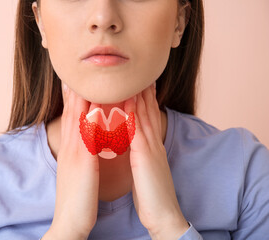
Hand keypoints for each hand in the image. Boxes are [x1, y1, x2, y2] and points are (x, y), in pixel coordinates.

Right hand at [42, 83, 98, 239]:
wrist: (69, 222)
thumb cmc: (77, 200)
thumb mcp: (78, 174)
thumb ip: (81, 158)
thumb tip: (86, 148)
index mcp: (71, 151)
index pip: (72, 117)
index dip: (74, 96)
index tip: (75, 79)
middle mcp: (71, 147)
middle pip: (73, 110)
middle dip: (75, 88)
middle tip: (76, 68)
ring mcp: (75, 153)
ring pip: (78, 116)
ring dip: (82, 93)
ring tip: (86, 74)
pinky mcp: (83, 161)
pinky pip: (88, 132)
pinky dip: (91, 114)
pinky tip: (97, 100)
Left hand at [124, 83, 189, 238]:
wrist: (163, 215)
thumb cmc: (151, 195)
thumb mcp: (145, 168)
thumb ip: (140, 154)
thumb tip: (133, 145)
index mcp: (151, 146)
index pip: (147, 115)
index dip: (143, 96)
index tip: (136, 80)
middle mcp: (153, 142)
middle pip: (147, 108)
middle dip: (141, 88)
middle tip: (135, 68)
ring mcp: (150, 148)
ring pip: (142, 114)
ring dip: (135, 93)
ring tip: (129, 74)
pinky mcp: (145, 157)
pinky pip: (137, 130)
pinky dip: (131, 114)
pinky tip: (124, 100)